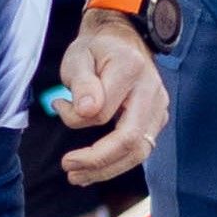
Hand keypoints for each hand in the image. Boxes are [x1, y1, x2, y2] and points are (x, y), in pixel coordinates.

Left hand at [45, 9, 164, 184]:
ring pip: (140, 151)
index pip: (103, 111)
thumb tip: (86, 112)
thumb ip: (81, 83)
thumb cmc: (96, 49)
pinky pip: (141, 149)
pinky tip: (94, 170)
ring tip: (78, 177)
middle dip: (97, 161)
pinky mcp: (157, 119)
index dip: (75, 118)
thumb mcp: (78, 56)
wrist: (122, 40)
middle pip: (130, 140)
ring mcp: (159, 107)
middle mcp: (151, 91)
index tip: (57, 104)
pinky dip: (117, 164)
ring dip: (107, 170)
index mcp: (130, 69)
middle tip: (68, 169)